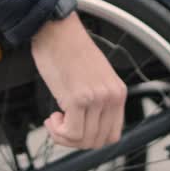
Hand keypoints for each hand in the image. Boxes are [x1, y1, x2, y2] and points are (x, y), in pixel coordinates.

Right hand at [31, 13, 126, 149]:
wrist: (56, 29)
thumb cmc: (68, 50)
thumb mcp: (93, 78)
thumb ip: (97, 100)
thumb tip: (87, 125)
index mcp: (118, 92)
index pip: (113, 134)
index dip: (91, 138)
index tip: (76, 130)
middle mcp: (111, 96)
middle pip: (97, 141)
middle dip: (75, 141)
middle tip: (61, 126)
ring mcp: (96, 98)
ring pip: (83, 140)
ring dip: (64, 136)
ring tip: (55, 120)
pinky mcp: (79, 98)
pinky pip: (71, 133)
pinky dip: (58, 132)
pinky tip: (52, 117)